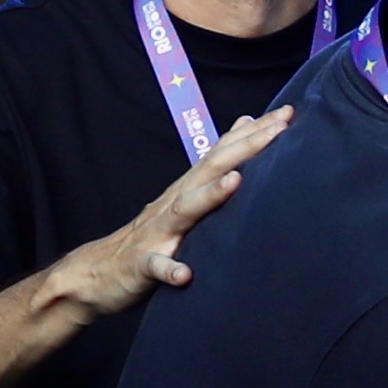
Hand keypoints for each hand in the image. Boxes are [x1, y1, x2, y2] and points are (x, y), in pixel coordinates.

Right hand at [49, 107, 291, 317]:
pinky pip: (156, 266)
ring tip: (236, 181)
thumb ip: (215, 165)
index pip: (223, 153)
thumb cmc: (153, 234)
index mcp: (188, 189)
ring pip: (185, 210)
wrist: (98, 272)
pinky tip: (185, 274)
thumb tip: (244, 125)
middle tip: (278, 129)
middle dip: (245, 148)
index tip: (288, 114)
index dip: (254, 133)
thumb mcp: (187, 196)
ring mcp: (157, 233)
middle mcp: (174, 204)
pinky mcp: (142, 266)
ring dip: (210, 195)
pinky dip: (170, 268)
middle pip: (211, 169)